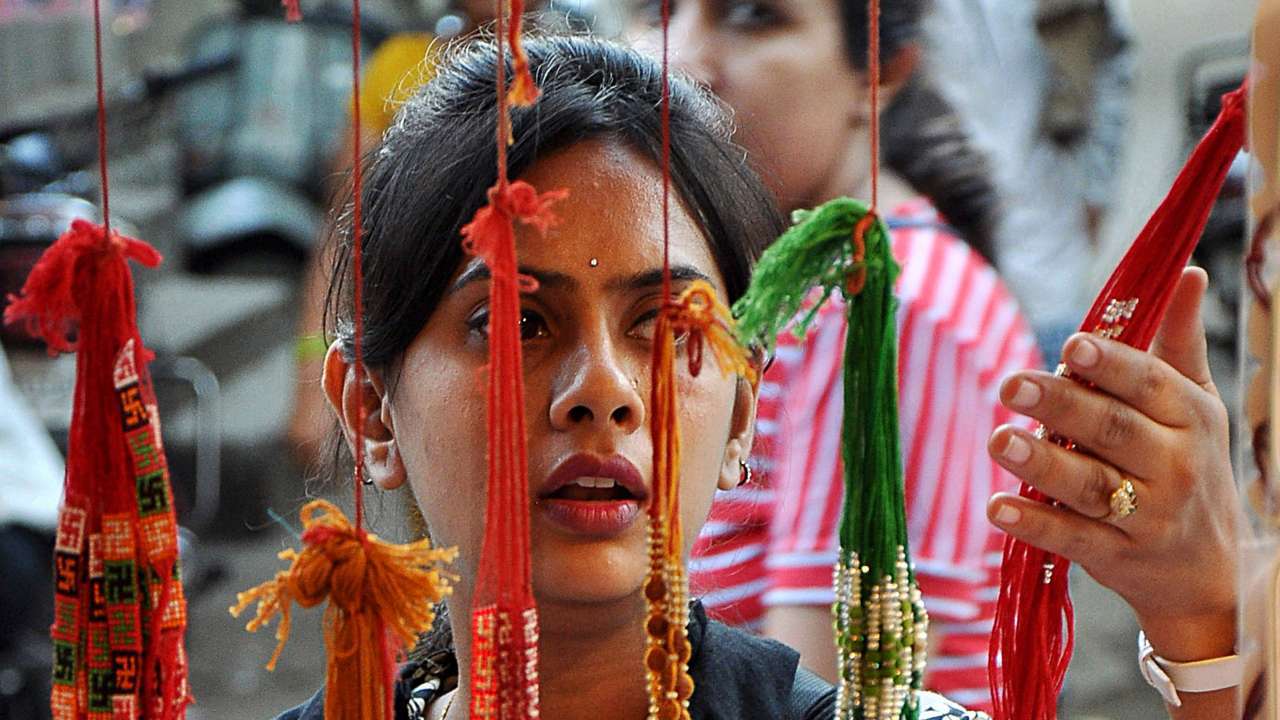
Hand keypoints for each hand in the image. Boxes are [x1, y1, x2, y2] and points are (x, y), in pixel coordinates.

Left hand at [985, 268, 1245, 660]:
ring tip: (998, 440)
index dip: (1109, 364)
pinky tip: (998, 507)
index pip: (1147, 384)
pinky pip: (1073, 538)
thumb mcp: (1195, 404)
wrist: (1207, 570)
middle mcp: (1173, 465)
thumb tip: (1187, 271)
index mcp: (1189, 417)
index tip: (1069, 346)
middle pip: (1112, 430)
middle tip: (1009, 385)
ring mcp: (1147, 515)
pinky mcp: (1117, 557)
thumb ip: (1179, 342)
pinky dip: (1035, 524)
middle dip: (1061, 406)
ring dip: (1042, 465)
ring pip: (1090, 486)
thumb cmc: (1187, 465)